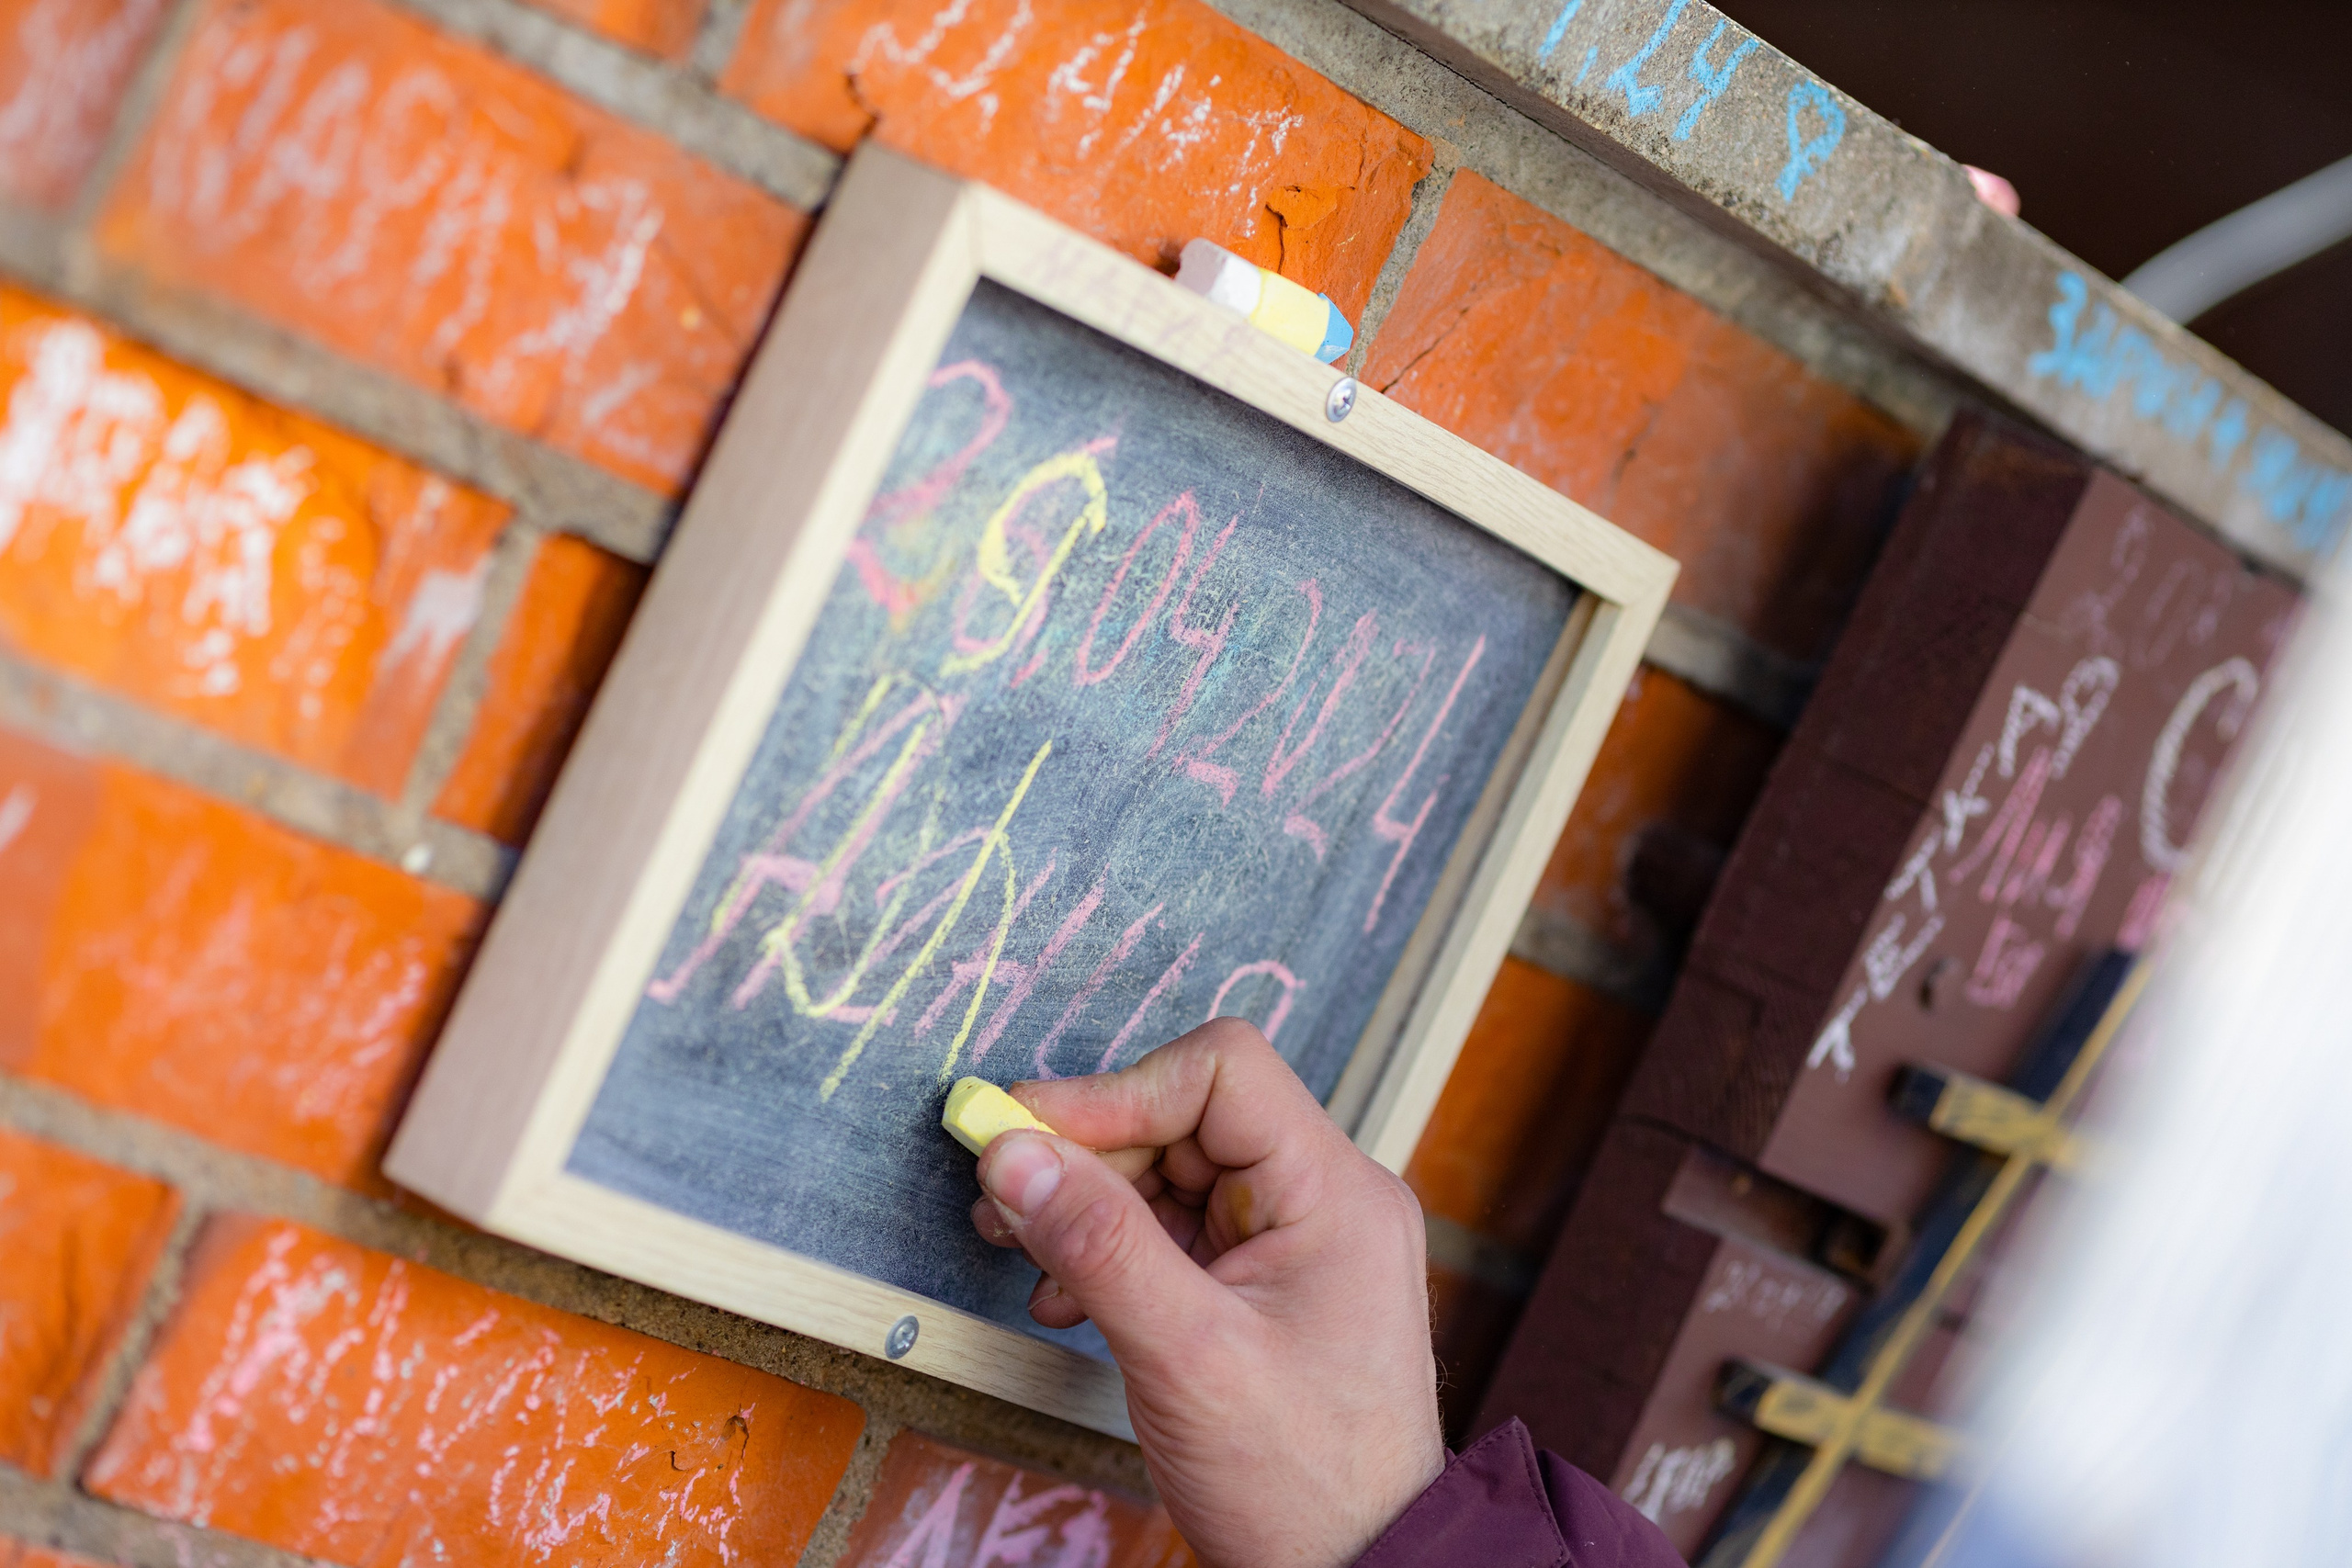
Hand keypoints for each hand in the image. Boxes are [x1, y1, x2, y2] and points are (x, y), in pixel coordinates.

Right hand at [968, 1019, 1444, 1567]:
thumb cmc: (1303, 1483)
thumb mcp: (1185, 1358)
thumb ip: (1098, 1244)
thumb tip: (1011, 1152)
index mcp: (1336, 1192)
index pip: (1221, 1071)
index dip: (1113, 1092)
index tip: (1024, 1138)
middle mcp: (1325, 1198)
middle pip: (1185, 1118)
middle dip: (1087, 1155)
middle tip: (1001, 1201)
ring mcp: (1296, 1242)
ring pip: (1170, 1173)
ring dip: (1088, 1206)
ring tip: (1022, 1253)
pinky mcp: (1265, 1285)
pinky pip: (1176, 1230)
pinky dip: (1112, 1251)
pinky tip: (1065, 1298)